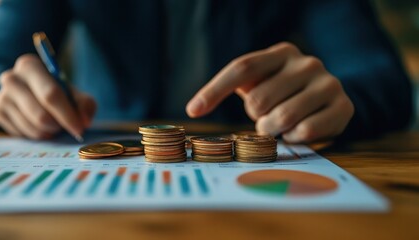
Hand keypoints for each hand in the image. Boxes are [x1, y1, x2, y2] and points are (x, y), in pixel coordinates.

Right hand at [0, 54, 95, 139]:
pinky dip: (37, 134)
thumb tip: (84, 121)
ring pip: (33, 128)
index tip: (80, 128)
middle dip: (58, 125)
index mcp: (30, 66)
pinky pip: (24, 134)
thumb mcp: (72, 92)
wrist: (25, 90)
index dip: (67, 114)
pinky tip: (39, 125)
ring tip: (52, 123)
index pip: (51, 94)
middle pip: (41, 115)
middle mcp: (11, 78)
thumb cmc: (53, 90)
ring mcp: (2, 96)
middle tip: (65, 127)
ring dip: (49, 131)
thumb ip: (84, 104)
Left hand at [186, 42, 353, 142]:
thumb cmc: (285, 93)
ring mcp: (328, 83)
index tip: (193, 110)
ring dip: (273, 130)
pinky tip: (297, 131)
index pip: (241, 68)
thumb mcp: (261, 83)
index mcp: (281, 52)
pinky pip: (305, 131)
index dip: (214, 90)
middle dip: (255, 117)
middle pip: (258, 100)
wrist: (330, 100)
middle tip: (265, 118)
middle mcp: (307, 63)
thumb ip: (235, 87)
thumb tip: (193, 109)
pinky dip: (293, 138)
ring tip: (280, 125)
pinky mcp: (343, 106)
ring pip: (281, 118)